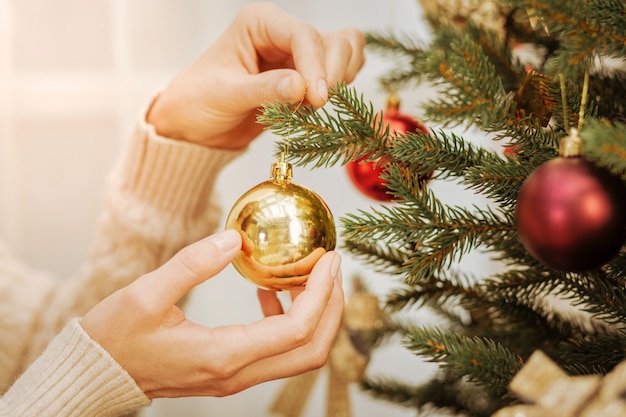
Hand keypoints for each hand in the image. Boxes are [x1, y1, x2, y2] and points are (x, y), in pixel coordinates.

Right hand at [80, 229, 343, 397]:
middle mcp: (237, 374)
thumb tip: (236, 238)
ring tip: (304, 274)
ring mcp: (235, 377)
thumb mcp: (146, 294)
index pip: (297, 330)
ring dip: (314, 314)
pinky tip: (269, 292)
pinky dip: (288, 322)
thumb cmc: (115, 337)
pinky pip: (276, 352)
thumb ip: (193, 264)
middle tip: (330, 266)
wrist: (97, 373)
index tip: (329, 258)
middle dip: (331, 306)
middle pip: (311, 349)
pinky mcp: (230, 372)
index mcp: (222, 355)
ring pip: (298, 354)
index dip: (322, 293)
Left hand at [146, 2, 364, 148]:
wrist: (194, 125)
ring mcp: (297, 55)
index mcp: (259, 23)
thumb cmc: (198, 101)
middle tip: (317, 105)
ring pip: (344, 54)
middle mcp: (282, 33)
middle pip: (334, 41)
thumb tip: (302, 87)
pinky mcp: (305, 77)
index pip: (303, 36)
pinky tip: (311, 109)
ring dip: (338, 81)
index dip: (316, 66)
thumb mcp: (226, 95)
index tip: (316, 99)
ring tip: (310, 107)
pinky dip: (336, 91)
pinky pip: (339, 74)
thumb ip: (265, 90)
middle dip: (331, 74)